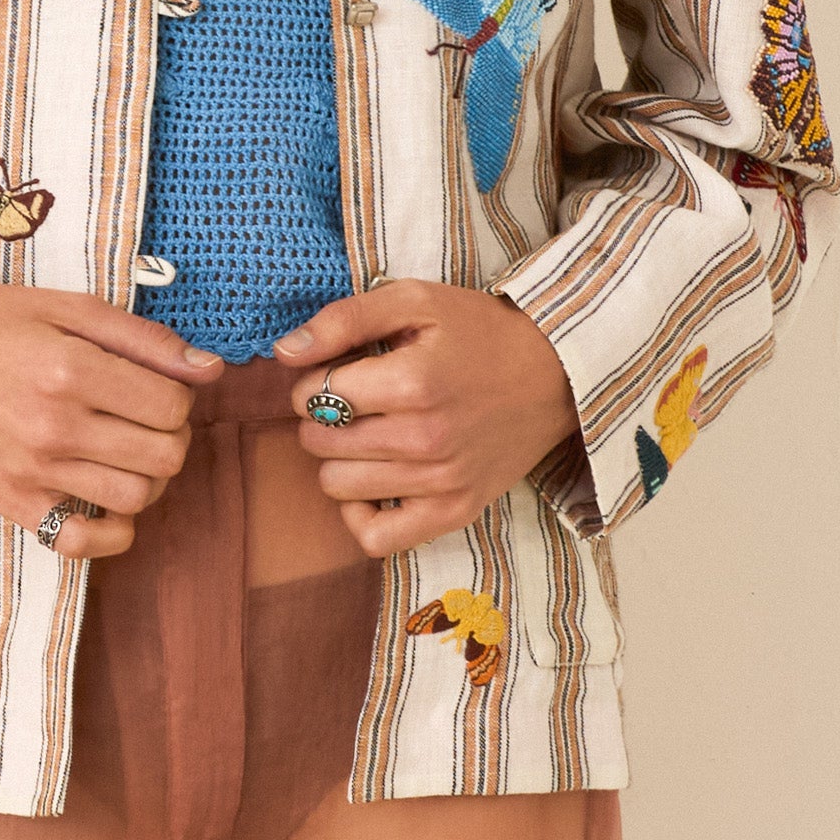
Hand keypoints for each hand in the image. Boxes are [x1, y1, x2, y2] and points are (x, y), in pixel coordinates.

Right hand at [0, 284, 224, 559]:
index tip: (159, 382)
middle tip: (149, 414)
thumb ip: (143, 338)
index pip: (173, 405)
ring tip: (129, 448)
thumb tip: (210, 369)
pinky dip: (112, 529)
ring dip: (150, 475)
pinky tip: (109, 498)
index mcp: (71, 369)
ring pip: (136, 497)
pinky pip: (85, 542)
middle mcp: (55, 427)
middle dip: (173, 433)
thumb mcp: (69, 308)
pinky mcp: (15, 504)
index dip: (180, 393)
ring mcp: (34, 473)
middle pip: (165, 455)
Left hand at [275, 280, 578, 557]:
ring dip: (338, 457)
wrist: (555, 373)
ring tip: (365, 433)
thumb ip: (344, 320)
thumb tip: (284, 351)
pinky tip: (373, 482)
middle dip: (321, 416)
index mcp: (411, 382)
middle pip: (320, 441)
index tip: (338, 370)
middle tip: (352, 399)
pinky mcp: (455, 512)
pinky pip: (377, 538)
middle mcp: (425, 439)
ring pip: (338, 486)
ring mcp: (441, 482)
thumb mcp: (414, 300)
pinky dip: (360, 514)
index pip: (313, 394)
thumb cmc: (479, 330)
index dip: (313, 378)